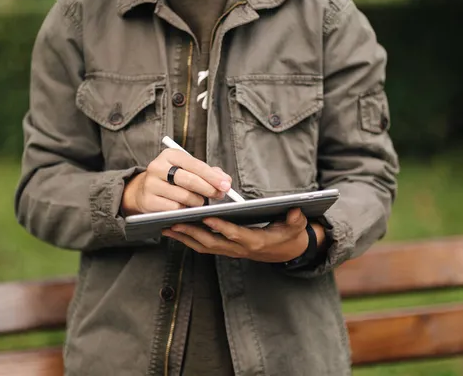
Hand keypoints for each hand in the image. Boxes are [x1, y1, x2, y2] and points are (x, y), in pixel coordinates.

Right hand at [122, 149, 231, 214]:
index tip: (226, 185)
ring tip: (201, 202)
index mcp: (170, 155)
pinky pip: (174, 208)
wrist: (143, 190)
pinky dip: (185, 210)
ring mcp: (151, 184)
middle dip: (209, 189)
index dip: (213, 176)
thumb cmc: (172, 179)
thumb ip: (208, 173)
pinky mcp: (148, 201)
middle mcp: (158, 167)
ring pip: (184, 196)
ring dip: (198, 202)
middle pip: (190, 180)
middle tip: (219, 195)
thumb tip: (225, 180)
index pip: (196, 165)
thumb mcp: (188, 169)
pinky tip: (187, 208)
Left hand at [162, 208, 323, 262]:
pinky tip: (176, 230)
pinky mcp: (225, 250)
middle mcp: (240, 249)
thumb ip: (295, 219)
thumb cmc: (289, 235)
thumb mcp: (296, 226)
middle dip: (192, 233)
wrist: (286, 252)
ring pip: (204, 246)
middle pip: (212, 243)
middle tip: (174, 222)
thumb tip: (295, 210)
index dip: (221, 227)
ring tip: (166, 227)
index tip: (207, 218)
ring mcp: (231, 251)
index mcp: (256, 242)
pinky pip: (204, 246)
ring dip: (184, 238)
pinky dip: (188, 239)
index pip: (236, 235)